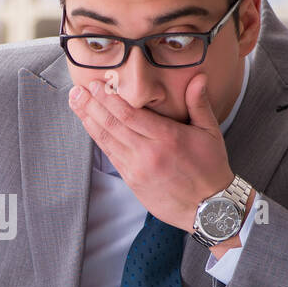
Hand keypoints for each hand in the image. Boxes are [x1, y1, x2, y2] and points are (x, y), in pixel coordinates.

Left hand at [68, 74, 235, 235]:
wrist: (210, 209)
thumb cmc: (211, 169)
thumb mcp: (210, 133)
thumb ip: (199, 104)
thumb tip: (199, 77)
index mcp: (167, 138)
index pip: (130, 113)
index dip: (109, 98)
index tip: (97, 84)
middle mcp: (148, 153)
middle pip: (112, 124)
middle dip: (91, 105)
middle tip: (76, 91)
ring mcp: (137, 169)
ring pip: (107, 140)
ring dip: (88, 120)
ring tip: (75, 104)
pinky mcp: (132, 182)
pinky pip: (111, 156)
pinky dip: (99, 140)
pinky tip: (90, 126)